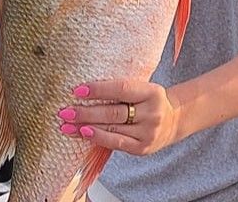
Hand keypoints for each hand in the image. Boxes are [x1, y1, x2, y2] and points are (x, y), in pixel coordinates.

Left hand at [59, 79, 181, 155]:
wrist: (173, 122)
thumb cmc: (149, 101)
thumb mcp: (142, 89)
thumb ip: (120, 90)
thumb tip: (84, 90)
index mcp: (152, 92)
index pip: (121, 89)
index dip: (98, 89)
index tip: (77, 90)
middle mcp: (152, 113)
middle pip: (113, 112)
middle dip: (85, 112)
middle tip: (64, 111)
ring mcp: (148, 133)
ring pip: (111, 129)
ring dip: (85, 127)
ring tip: (66, 125)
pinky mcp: (142, 148)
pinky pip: (115, 143)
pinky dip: (97, 138)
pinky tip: (83, 133)